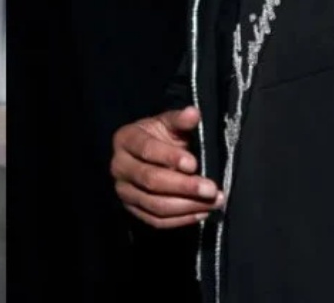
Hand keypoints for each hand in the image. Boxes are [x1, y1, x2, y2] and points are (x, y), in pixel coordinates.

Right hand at [110, 106, 224, 227]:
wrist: (145, 155)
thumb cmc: (158, 137)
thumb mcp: (167, 124)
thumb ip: (180, 120)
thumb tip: (194, 113)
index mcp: (125, 140)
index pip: (146, 150)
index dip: (170, 157)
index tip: (194, 163)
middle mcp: (119, 167)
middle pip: (151, 181)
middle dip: (184, 186)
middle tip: (211, 189)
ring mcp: (124, 192)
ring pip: (155, 205)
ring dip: (188, 206)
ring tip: (214, 202)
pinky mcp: (133, 210)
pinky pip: (156, 221)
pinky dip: (181, 220)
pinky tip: (202, 212)